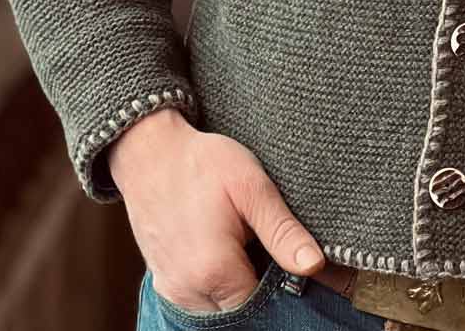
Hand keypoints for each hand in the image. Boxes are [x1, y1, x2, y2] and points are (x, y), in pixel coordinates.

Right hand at [107, 106, 325, 312]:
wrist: (150, 152)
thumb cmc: (203, 163)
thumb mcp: (251, 186)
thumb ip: (282, 231)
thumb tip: (314, 265)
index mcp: (215, 271)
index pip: (264, 307)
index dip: (283, 288)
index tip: (292, 262)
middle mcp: (189, 291)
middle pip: (241, 312)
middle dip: (261, 290)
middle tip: (266, 247)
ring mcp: (173, 290)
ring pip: (219, 310)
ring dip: (238, 289)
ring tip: (247, 248)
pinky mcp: (164, 284)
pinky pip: (199, 302)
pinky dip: (217, 287)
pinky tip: (226, 254)